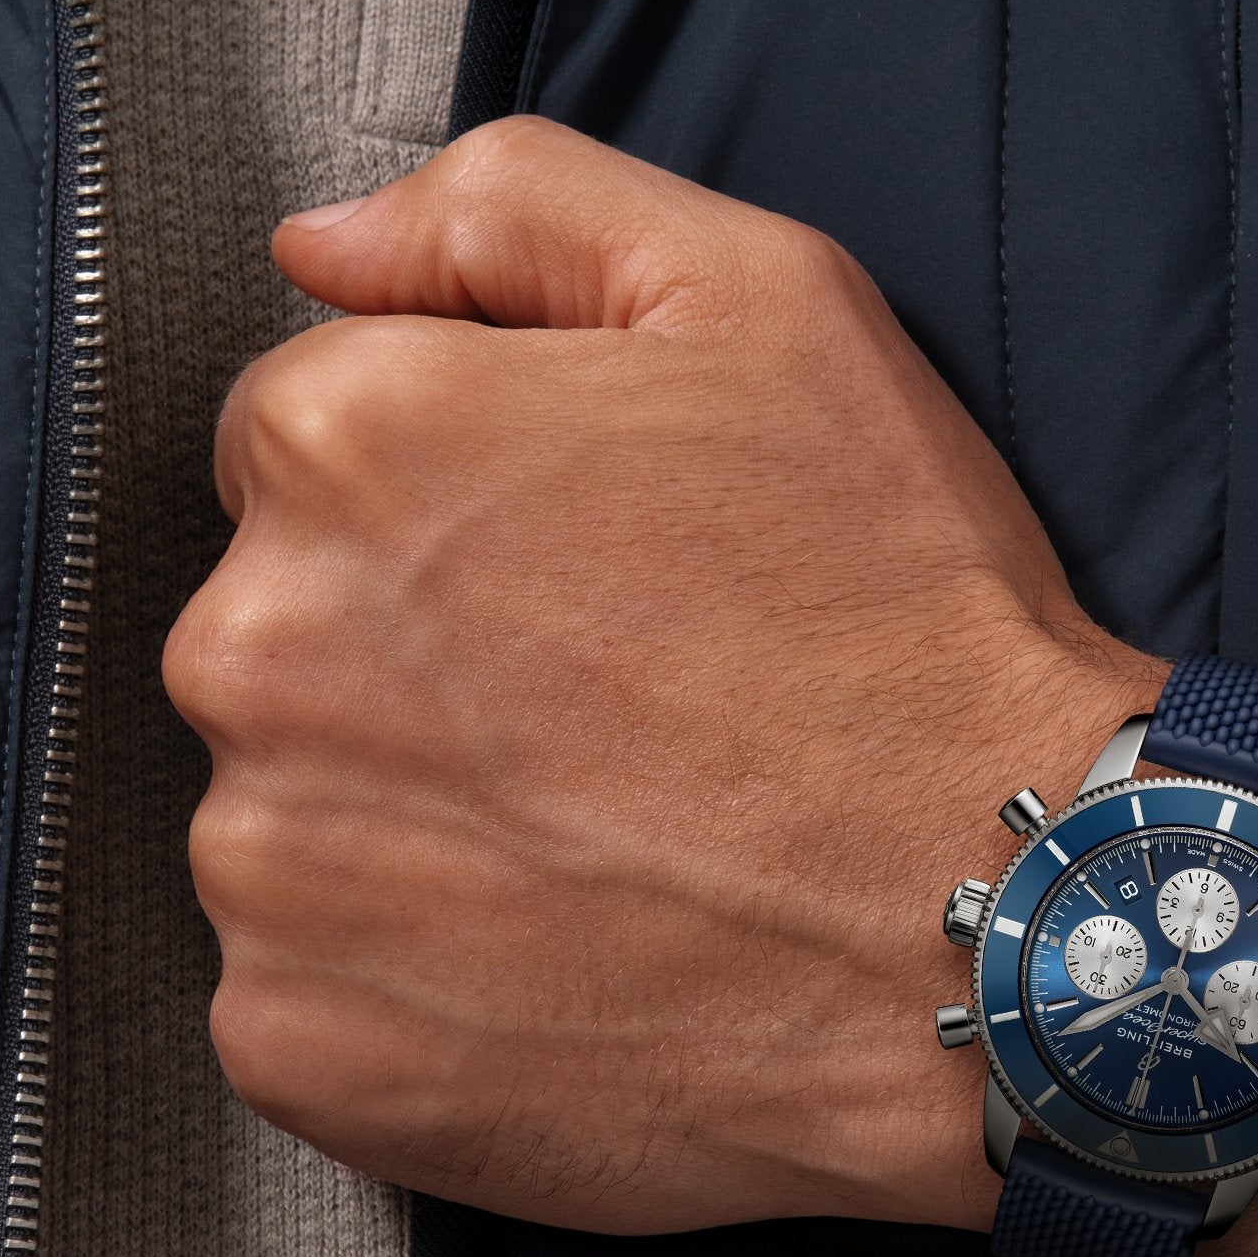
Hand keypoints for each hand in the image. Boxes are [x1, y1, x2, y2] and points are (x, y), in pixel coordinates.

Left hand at [165, 114, 1257, 1256]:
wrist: (998, 917)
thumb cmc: (903, 620)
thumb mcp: (770, 307)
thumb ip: (515, 210)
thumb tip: (322, 246)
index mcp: (353, 446)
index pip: (305, 447)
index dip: (458, 509)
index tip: (579, 584)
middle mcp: (259, 649)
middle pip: (281, 631)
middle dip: (418, 665)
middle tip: (611, 726)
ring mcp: (273, 868)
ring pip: (289, 817)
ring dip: (410, 830)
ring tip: (600, 851)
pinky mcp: (307, 1046)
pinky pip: (302, 993)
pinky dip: (405, 989)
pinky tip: (556, 964)